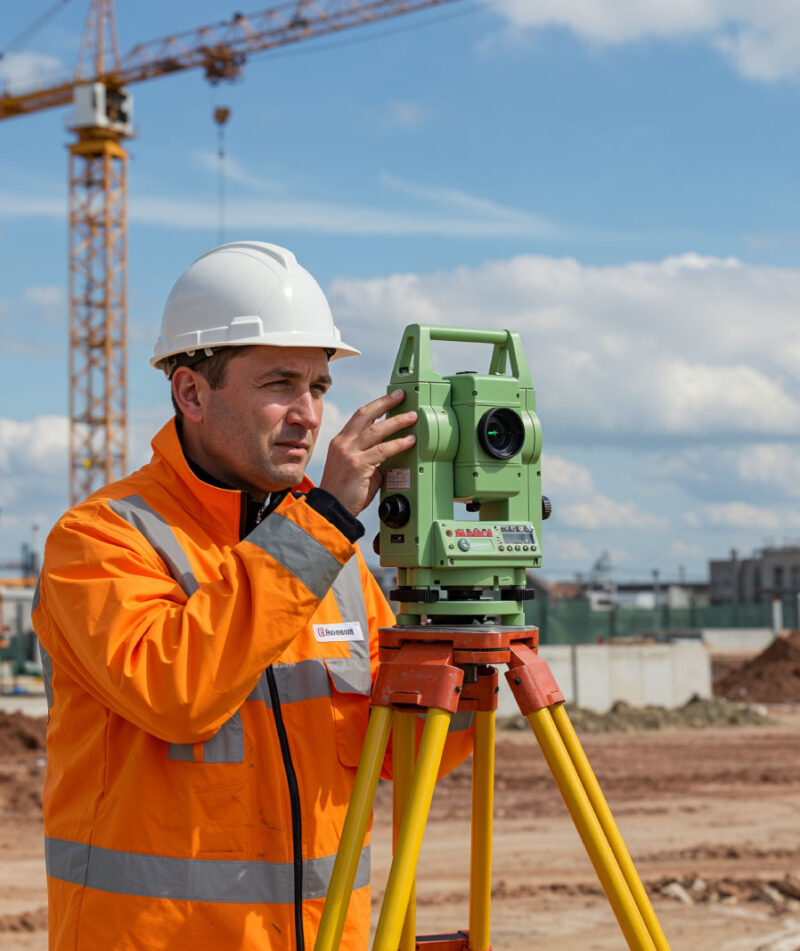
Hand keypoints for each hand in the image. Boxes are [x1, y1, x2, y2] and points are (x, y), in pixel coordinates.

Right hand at [319, 389, 415, 516]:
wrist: (332, 510)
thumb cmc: (345, 493)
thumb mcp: (357, 468)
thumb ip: (372, 457)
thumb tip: (393, 450)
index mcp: (340, 442)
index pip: (359, 417)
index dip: (375, 406)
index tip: (389, 399)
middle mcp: (342, 443)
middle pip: (366, 415)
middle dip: (386, 402)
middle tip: (402, 396)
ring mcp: (349, 453)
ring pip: (377, 429)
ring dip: (397, 421)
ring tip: (412, 416)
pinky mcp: (357, 464)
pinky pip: (383, 450)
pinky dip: (399, 443)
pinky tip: (410, 440)